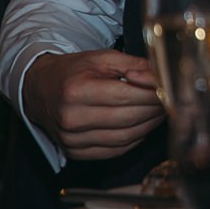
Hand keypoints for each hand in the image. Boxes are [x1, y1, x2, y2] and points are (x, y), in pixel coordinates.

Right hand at [22, 50, 166, 161]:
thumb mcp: (102, 58)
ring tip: (159, 112)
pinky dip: (134, 139)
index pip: (127, 96)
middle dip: (155, 109)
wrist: (40, 90)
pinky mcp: (76, 152)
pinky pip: (115, 150)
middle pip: (128, 118)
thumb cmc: (72, 72)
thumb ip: (134, 65)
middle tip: (169, 100)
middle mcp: (72, 119)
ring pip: (124, 137)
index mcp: (76, 91)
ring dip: (148, 126)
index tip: (168, 88)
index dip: (153, 93)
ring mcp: (72, 139)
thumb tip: (160, 75)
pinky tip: (143, 126)